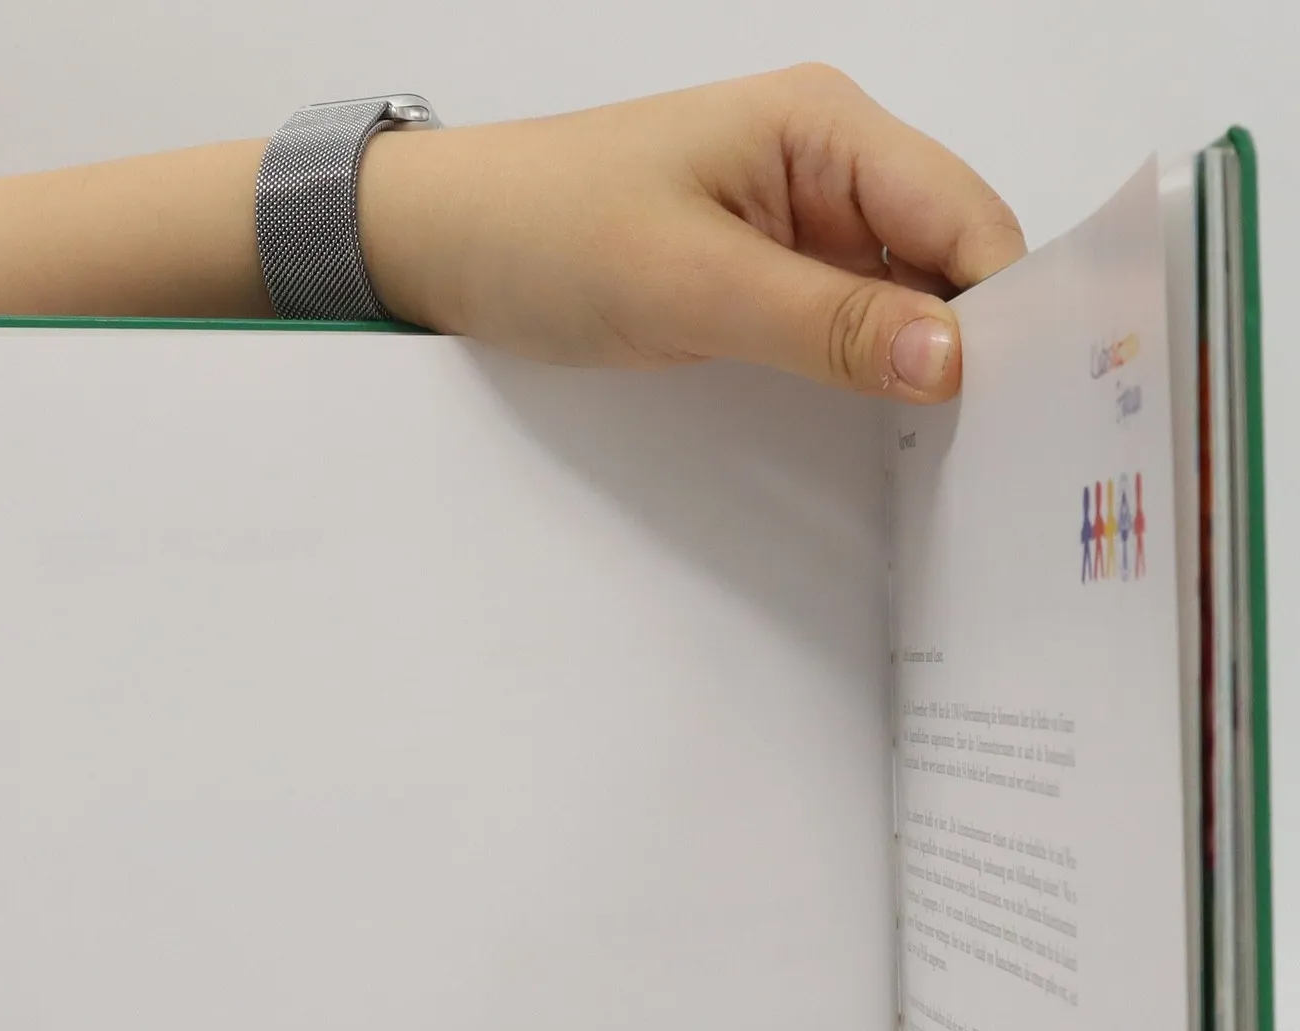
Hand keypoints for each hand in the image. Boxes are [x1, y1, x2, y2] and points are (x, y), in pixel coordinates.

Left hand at [360, 65, 1026, 400]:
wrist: (443, 244)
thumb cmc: (548, 234)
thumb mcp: (690, 283)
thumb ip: (825, 325)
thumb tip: (953, 360)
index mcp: (826, 129)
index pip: (964, 216)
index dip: (1010, 305)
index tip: (1038, 404)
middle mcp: (829, 164)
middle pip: (949, 254)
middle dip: (979, 338)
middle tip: (1012, 448)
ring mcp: (797, 220)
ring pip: (902, 294)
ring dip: (926, 360)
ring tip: (969, 450)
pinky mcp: (762, 272)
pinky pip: (846, 319)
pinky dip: (871, 367)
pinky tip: (891, 424)